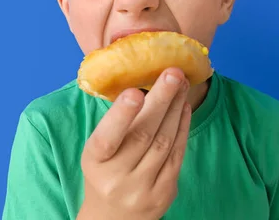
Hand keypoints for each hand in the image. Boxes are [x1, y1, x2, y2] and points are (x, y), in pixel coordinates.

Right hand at [77, 67, 191, 219]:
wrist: (113, 218)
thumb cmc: (105, 171)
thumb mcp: (99, 151)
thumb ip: (117, 124)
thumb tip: (146, 81)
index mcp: (95, 163)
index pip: (107, 139)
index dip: (122, 115)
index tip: (135, 91)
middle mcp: (117, 179)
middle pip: (144, 135)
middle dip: (161, 100)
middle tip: (173, 73)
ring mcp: (142, 189)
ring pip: (164, 142)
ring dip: (176, 108)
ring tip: (181, 83)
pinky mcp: (164, 193)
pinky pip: (177, 154)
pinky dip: (182, 127)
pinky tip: (184, 107)